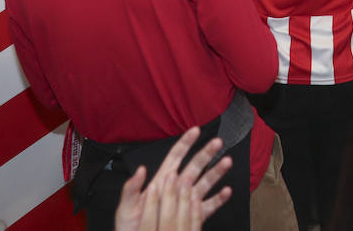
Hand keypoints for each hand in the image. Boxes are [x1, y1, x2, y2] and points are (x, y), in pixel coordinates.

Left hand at [114, 127, 232, 230]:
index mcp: (161, 182)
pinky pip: (208, 206)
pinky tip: (226, 191)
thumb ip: (131, 189)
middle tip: (217, 142)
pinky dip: (219, 199)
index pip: (175, 157)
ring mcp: (186, 202)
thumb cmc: (129, 227)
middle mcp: (176, 189)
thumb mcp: (126, 208)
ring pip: (205, 183)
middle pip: (195, 166)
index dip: (185, 143)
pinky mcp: (192, 217)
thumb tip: (140, 170)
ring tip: (227, 162)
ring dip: (216, 172)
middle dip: (206, 153)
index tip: (195, 131)